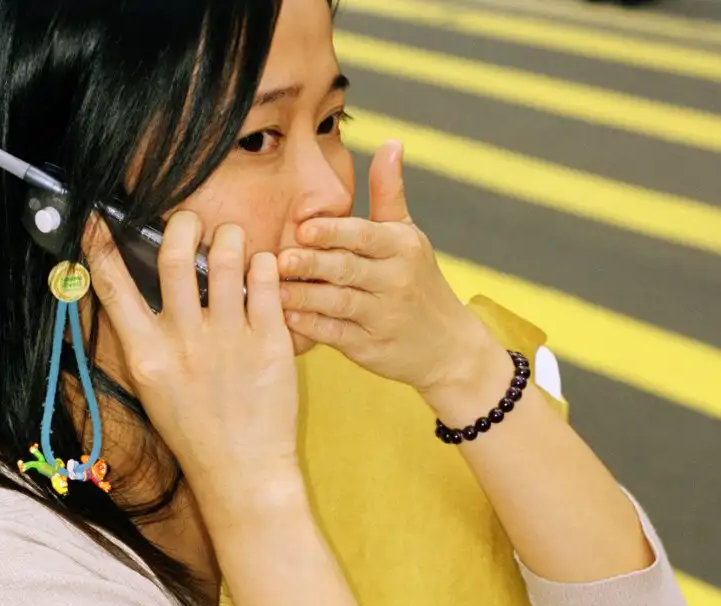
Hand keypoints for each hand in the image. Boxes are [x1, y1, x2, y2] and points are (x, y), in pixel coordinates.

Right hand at [85, 212, 302, 516]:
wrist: (242, 472)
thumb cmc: (195, 429)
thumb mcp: (153, 385)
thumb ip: (146, 336)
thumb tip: (138, 283)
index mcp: (146, 354)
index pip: (112, 284)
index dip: (100, 243)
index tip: (97, 215)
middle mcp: (184, 342)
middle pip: (175, 257)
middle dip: (182, 223)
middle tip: (192, 221)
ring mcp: (228, 341)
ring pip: (226, 258)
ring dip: (229, 236)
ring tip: (232, 239)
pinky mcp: (269, 343)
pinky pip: (265, 281)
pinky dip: (262, 263)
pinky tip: (260, 267)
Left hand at [279, 141, 505, 393]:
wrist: (447, 346)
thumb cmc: (417, 280)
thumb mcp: (407, 235)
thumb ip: (388, 192)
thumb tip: (390, 142)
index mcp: (401, 247)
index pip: (365, 235)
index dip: (335, 232)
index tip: (304, 227)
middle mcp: (395, 281)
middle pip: (348, 269)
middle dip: (314, 263)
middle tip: (280, 259)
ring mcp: (382, 317)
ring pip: (339, 304)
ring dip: (305, 296)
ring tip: (273, 289)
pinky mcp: (369, 348)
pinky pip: (336, 336)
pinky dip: (311, 328)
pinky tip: (286, 318)